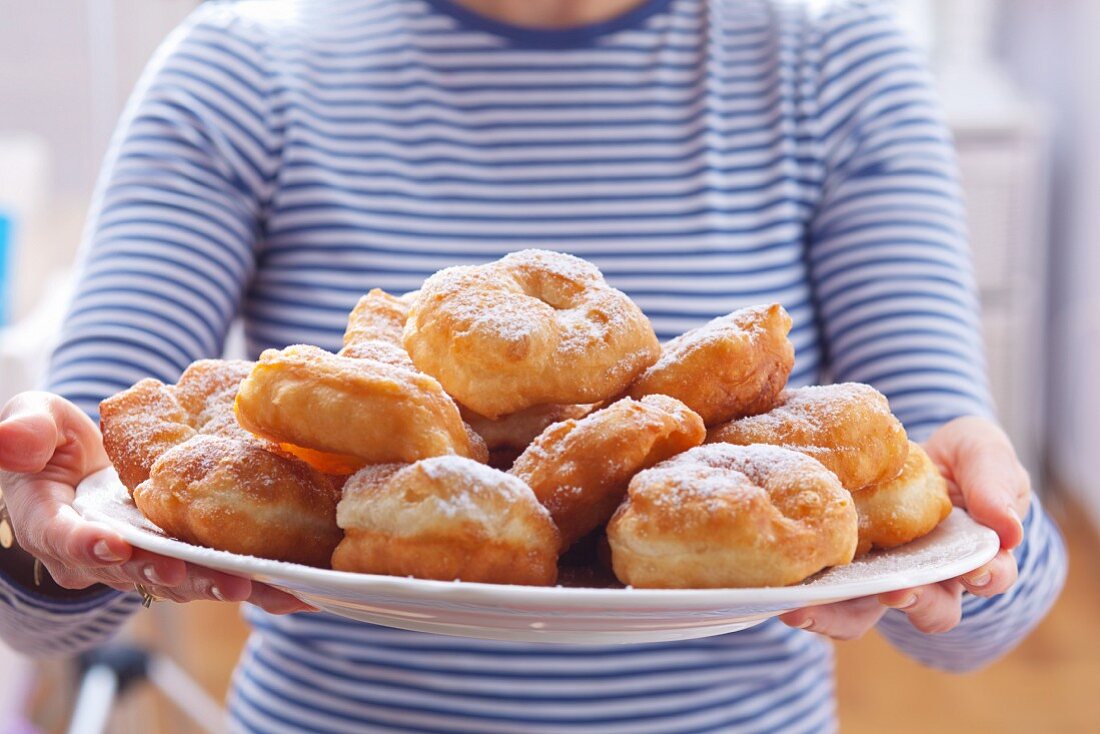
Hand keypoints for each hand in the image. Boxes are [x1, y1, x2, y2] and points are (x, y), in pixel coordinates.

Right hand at [0, 392, 310, 612]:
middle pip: (139, 572)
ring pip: (186, 580)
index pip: (67, 539)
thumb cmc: (54, 442)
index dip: (88, 545)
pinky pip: (219, 571)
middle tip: (214, 579)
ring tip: (269, 587)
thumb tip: (13, 439)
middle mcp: (104, 554)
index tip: (113, 544)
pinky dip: (257, 580)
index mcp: (56, 524)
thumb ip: (23, 431)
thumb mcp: (31, 424)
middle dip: (179, 577)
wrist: (87, 461)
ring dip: (227, 584)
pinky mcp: (186, 553)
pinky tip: (298, 589)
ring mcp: (148, 558)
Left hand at [780, 416, 1029, 639]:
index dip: (986, 576)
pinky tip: (787, 603)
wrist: (901, 447)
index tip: (976, 570)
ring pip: (869, 615)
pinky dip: (810, 606)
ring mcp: (883, 579)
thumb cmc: (957, 457)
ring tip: (814, 610)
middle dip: (916, 602)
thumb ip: (995, 482)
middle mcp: (931, 579)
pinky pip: (830, 601)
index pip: (990, 575)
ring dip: (843, 617)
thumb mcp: (982, 453)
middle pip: (931, 608)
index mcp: (976, 554)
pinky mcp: (844, 574)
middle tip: (897, 591)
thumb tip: (1008, 527)